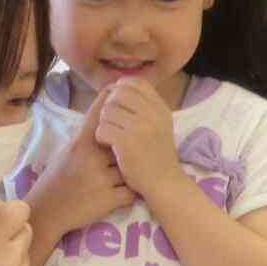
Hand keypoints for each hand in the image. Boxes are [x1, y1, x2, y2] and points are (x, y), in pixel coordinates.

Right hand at [31, 87, 134, 233]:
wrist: (47, 211)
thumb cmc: (57, 179)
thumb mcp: (67, 152)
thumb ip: (87, 138)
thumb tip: (107, 121)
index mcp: (80, 143)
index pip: (100, 115)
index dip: (111, 102)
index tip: (119, 91)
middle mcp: (92, 157)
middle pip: (122, 143)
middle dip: (125, 151)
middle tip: (127, 155)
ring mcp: (101, 178)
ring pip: (129, 168)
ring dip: (128, 175)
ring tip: (120, 180)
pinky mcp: (109, 199)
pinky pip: (131, 192)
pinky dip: (129, 193)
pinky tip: (122, 194)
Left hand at [94, 77, 184, 195]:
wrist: (165, 183)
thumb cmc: (158, 155)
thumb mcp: (160, 124)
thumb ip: (145, 106)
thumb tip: (118, 86)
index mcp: (160, 107)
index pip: (135, 82)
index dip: (120, 89)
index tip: (117, 104)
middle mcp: (152, 113)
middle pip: (117, 94)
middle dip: (110, 107)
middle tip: (113, 123)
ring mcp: (139, 127)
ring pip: (107, 111)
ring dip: (104, 123)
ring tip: (111, 135)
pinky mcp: (126, 142)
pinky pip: (102, 128)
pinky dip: (101, 137)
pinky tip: (109, 145)